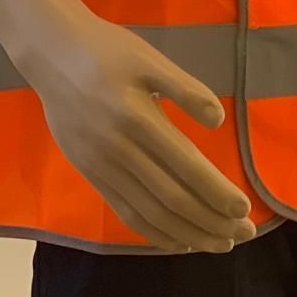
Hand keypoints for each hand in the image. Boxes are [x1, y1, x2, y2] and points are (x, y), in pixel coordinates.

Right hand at [26, 13, 257, 254]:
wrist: (52, 54)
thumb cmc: (107, 51)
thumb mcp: (149, 59)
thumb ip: (185, 88)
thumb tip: (218, 121)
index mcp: (138, 118)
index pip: (186, 166)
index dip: (216, 192)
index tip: (244, 210)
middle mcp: (119, 149)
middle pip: (171, 198)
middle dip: (211, 220)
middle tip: (244, 235)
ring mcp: (101, 167)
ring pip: (150, 212)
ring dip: (188, 233)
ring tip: (219, 245)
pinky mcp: (90, 174)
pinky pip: (125, 212)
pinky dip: (155, 232)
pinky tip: (179, 240)